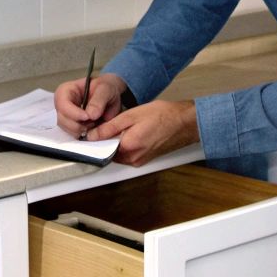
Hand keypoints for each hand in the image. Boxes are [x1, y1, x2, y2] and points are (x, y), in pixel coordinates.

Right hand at [54, 72, 129, 137]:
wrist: (110, 94)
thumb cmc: (105, 87)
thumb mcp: (105, 88)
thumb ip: (98, 100)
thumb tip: (91, 115)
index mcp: (65, 91)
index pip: (63, 105)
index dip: (74, 113)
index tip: (88, 117)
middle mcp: (62, 105)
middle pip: (62, 120)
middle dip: (79, 124)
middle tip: (94, 121)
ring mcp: (66, 117)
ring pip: (68, 130)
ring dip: (83, 130)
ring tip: (95, 122)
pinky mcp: (72, 127)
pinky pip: (75, 135)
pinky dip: (85, 134)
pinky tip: (93, 127)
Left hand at [84, 100, 199, 165]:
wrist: (185, 123)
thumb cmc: (164, 116)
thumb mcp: (132, 115)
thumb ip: (109, 127)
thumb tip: (91, 136)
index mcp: (128, 147)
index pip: (101, 148)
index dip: (97, 137)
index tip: (98, 127)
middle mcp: (133, 159)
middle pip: (109, 151)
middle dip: (109, 139)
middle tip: (118, 123)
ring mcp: (140, 161)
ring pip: (119, 153)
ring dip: (119, 141)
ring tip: (130, 126)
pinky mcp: (145, 160)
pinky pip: (129, 154)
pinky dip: (128, 144)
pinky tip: (137, 131)